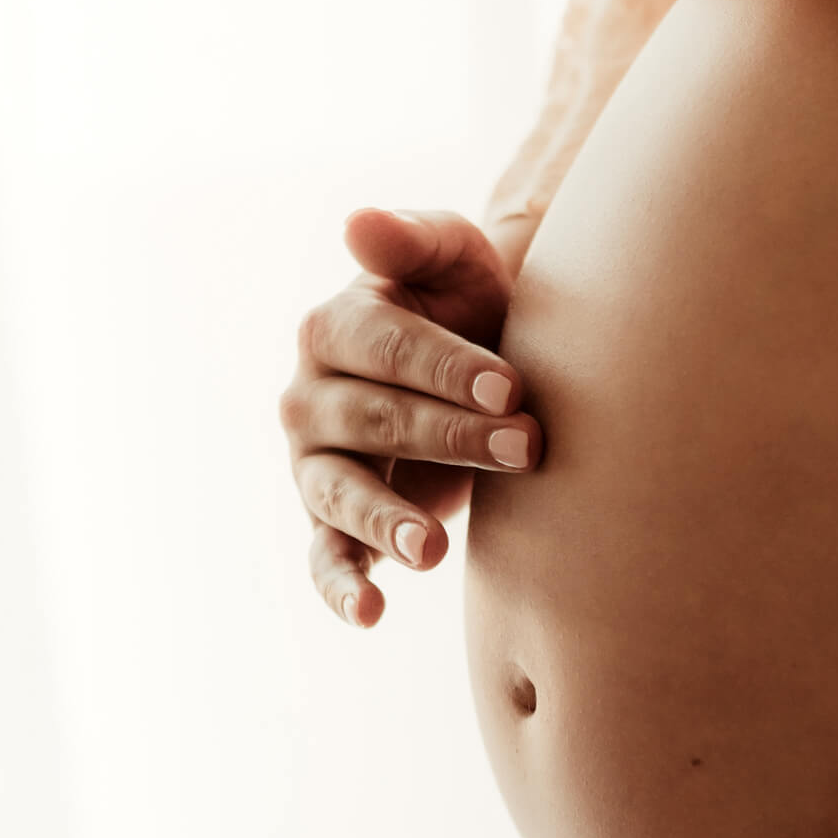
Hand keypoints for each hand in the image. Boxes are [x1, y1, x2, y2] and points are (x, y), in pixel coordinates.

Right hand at [278, 207, 542, 627]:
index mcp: (333, 326)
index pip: (384, 346)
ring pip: (343, 493)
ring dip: (388, 520)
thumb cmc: (469, 303)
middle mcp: (309, 396)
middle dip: (452, 435)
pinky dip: (341, 588)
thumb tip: (357, 222)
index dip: (445, 367)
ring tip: (434, 549)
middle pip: (376, 418)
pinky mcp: (332, 522)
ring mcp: (315, 465)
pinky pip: (326, 558)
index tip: (508, 387)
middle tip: (528, 445)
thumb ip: (412, 241)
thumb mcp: (453, 258)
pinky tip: (370, 614)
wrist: (486, 365)